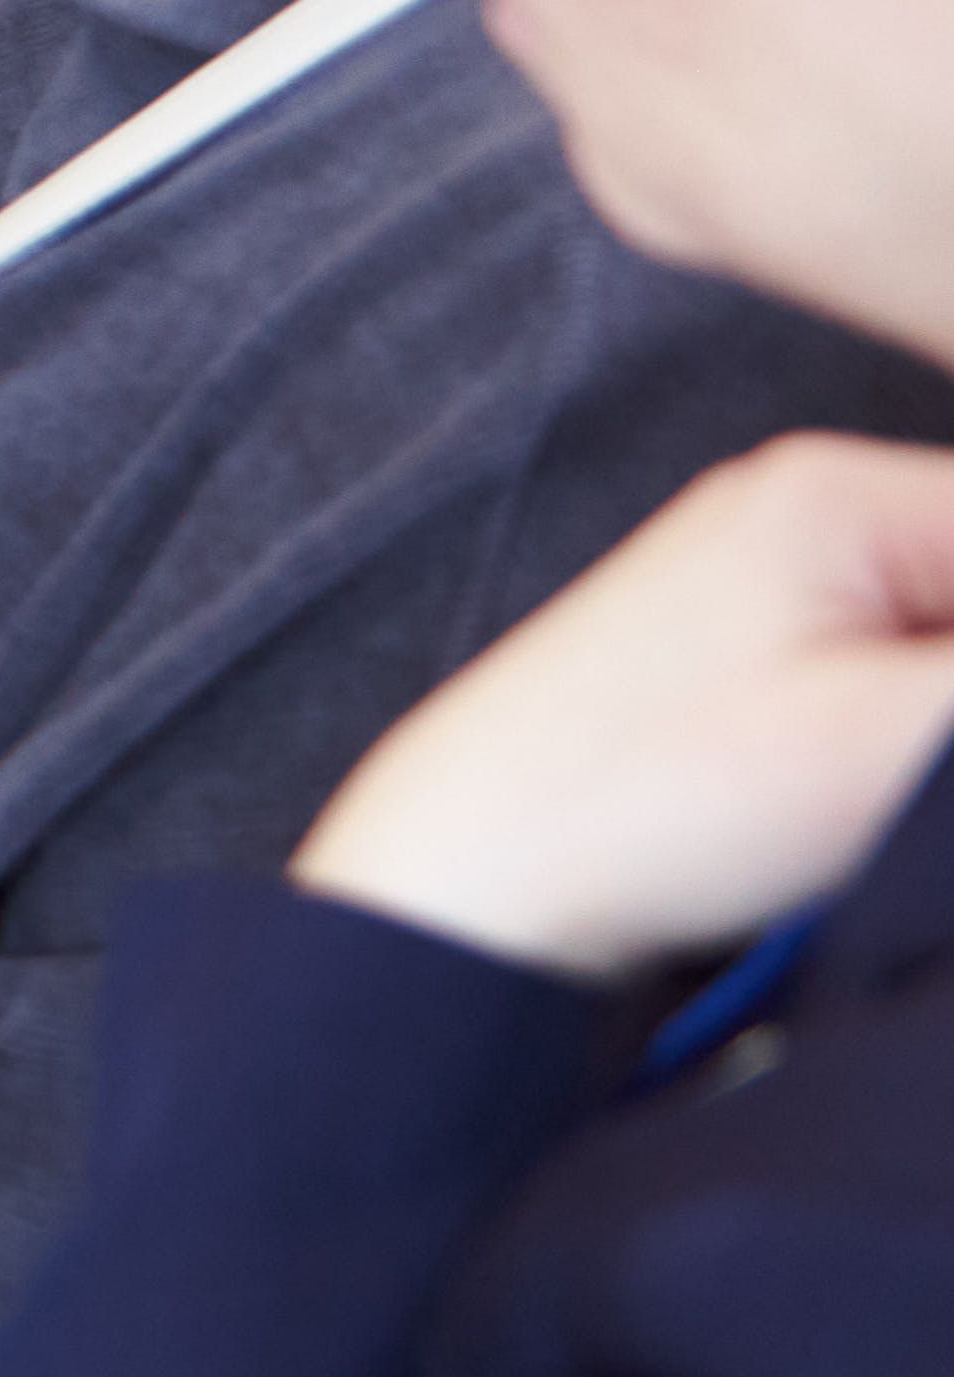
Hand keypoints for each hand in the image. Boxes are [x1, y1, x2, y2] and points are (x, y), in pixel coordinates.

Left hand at [295, 434, 953, 975]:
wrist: (471, 882)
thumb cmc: (653, 799)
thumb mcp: (903, 740)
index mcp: (840, 495)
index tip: (943, 748)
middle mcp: (802, 516)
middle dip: (952, 716)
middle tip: (906, 788)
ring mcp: (768, 590)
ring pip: (939, 651)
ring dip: (931, 741)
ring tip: (872, 805)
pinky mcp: (753, 674)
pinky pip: (894, 692)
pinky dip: (909, 753)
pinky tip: (869, 818)